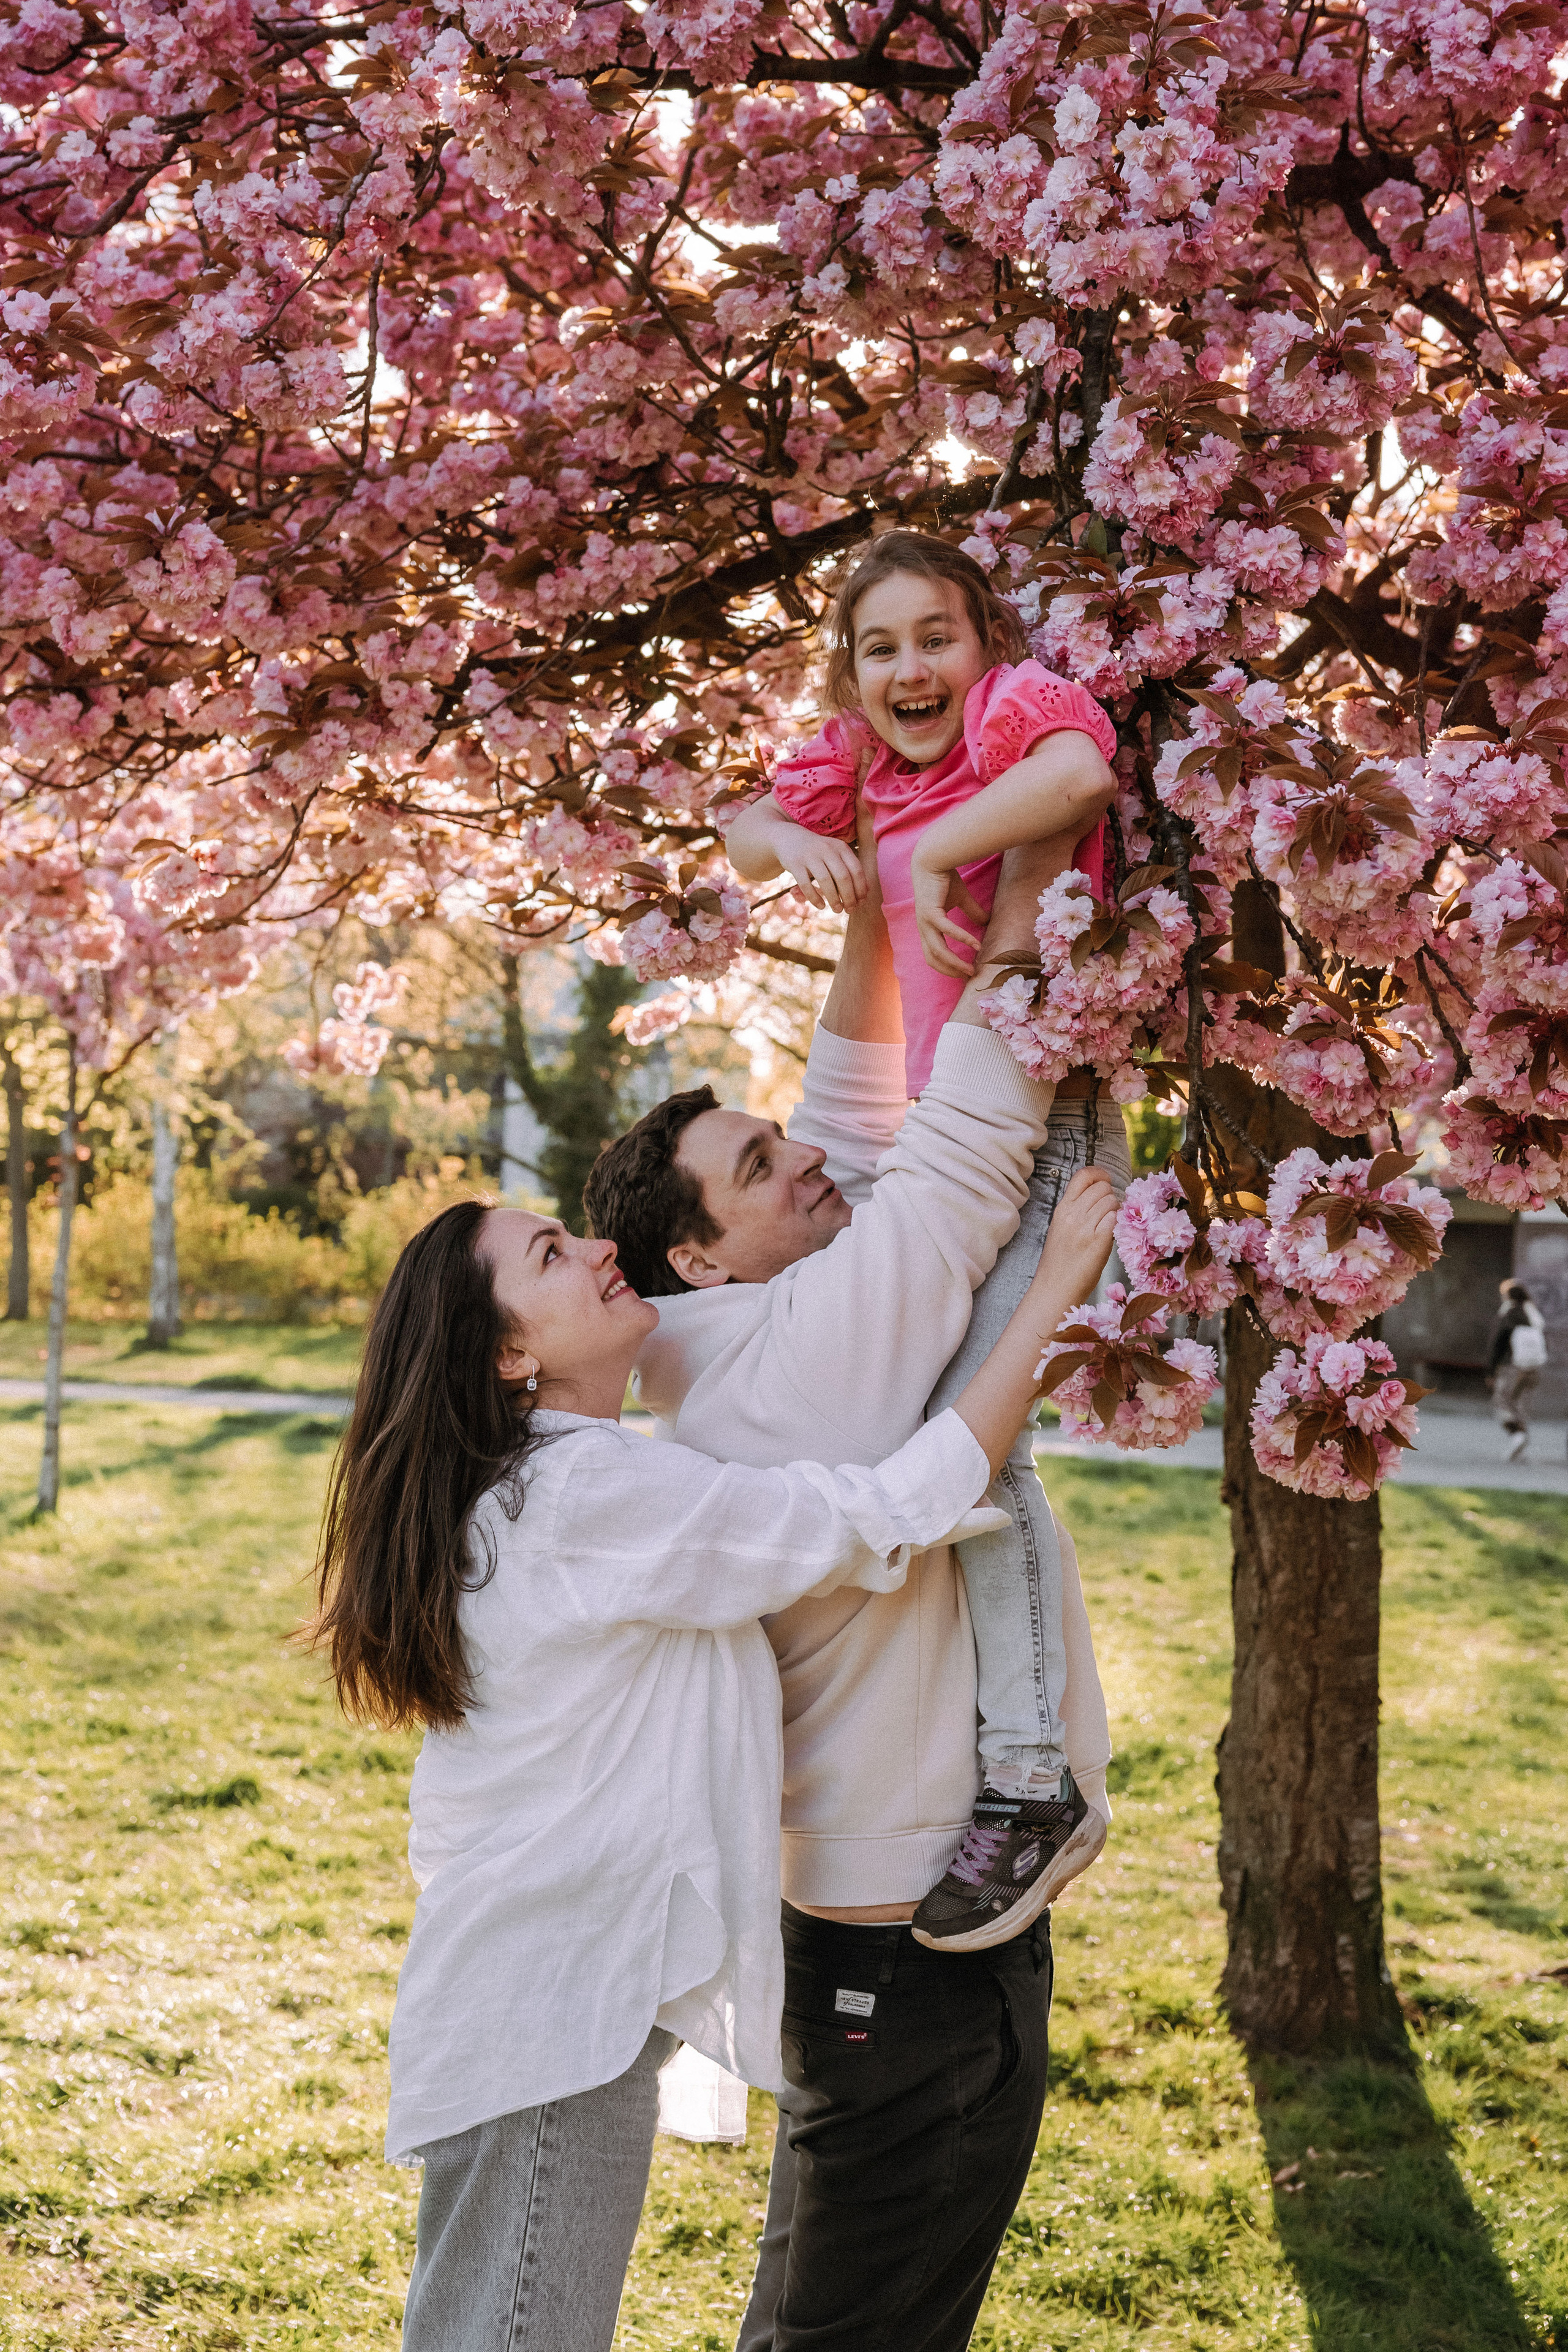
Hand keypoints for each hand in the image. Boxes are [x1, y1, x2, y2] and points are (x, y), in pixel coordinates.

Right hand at [780, 822, 868, 912]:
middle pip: (843, 877)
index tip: (861, 901)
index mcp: (840, 847)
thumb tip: (863, 893)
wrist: (789, 837)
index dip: (860, 888)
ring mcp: (810, 856)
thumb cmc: (819, 852)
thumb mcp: (835, 854)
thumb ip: (848, 869)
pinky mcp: (795, 864)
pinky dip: (815, 898)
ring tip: (837, 910)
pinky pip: (806, 884)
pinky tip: (821, 906)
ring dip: (834, 899)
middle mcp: (827, 850)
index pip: (856, 869)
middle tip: (850, 910)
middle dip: (849, 897)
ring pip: (825, 881)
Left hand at [910, 850, 988, 977]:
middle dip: (951, 971)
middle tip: (969, 976)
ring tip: (971, 969)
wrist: (934, 860)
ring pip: (938, 951)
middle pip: (933, 959)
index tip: (964, 971)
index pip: (933, 955)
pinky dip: (962, 939)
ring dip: (955, 962)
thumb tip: (987, 922)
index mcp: (928, 927)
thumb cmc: (945, 879)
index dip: (947, 966)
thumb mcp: (961, 899)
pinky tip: (975, 945)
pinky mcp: (930, 912)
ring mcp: (925, 921)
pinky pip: (947, 931)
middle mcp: (924, 928)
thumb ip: (972, 912)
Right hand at [1031, 1167, 1117, 1311]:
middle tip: (1107, 1211)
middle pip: (1102, 1187)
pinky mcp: (1098, 1241)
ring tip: (1107, 1224)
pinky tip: (1110, 1233)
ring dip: (1115, 1210)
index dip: (1099, 1173)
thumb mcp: (1060, 1227)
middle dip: (1110, 1195)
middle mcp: (1072, 1214)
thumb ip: (1076, 1208)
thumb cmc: (1060, 1260)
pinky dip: (1116, 1223)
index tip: (1105, 1180)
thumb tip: (1099, 1192)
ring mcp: (1085, 1227)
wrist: (1055, 1287)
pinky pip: (1115, 1218)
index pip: (1082, 1175)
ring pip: (1111, 1201)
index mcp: (1062, 1209)